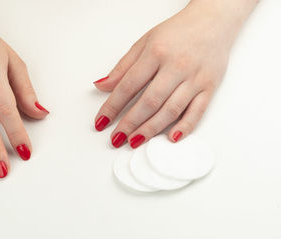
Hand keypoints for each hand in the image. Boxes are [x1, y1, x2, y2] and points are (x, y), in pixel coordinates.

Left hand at [93, 0, 256, 147]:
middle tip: (116, 138)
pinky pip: (197, 111)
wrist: (213, 20)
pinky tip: (171, 137)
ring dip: (151, 129)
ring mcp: (195, 78)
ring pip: (171, 110)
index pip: (128, 85)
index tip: (101, 121)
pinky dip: (185, 126)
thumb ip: (123, 67)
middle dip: (130, 123)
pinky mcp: (210, 86)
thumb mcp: (144, 42)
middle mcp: (176, 66)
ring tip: (135, 141)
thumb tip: (102, 87)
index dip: (112, 106)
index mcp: (156, 53)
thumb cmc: (177, 32)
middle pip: (149, 101)